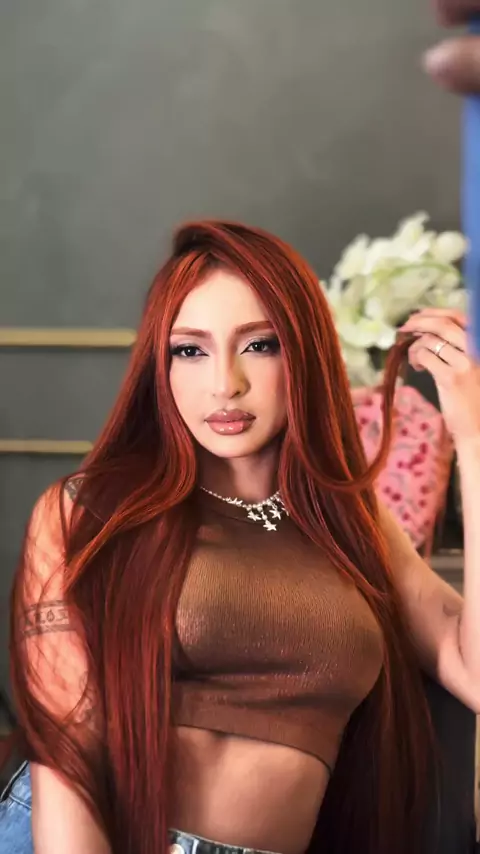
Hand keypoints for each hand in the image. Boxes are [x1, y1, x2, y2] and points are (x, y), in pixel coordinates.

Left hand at [400, 308, 479, 445]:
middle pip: (442, 325)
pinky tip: (418, 367)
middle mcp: (477, 349)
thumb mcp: (468, 364)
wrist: (478, 426)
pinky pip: (424, 356)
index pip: (458, 316)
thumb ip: (455, 345)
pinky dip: (416, 358)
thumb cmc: (471, 396)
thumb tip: (426, 327)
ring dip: (415, 346)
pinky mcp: (451, 378)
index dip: (434, 313)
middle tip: (404, 329)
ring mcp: (466, 363)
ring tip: (415, 359)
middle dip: (418, 322)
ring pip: (430, 340)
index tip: (417, 317)